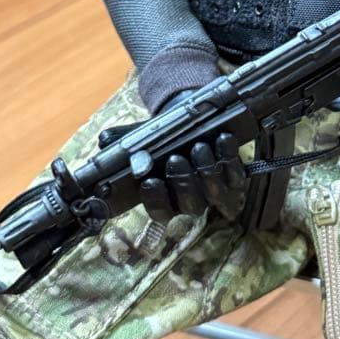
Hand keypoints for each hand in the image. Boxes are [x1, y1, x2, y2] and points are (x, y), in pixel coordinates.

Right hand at [131, 130, 247, 224]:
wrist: (192, 127)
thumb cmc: (165, 140)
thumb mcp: (143, 139)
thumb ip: (123, 141)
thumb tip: (104, 140)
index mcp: (167, 198)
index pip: (160, 211)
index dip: (155, 200)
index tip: (149, 181)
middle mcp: (191, 200)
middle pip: (190, 205)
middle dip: (183, 182)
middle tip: (175, 159)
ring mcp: (214, 191)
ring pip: (214, 192)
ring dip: (206, 169)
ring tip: (199, 147)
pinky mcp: (234, 178)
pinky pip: (235, 174)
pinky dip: (229, 157)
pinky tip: (223, 139)